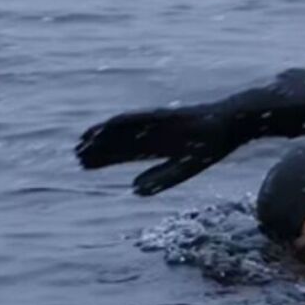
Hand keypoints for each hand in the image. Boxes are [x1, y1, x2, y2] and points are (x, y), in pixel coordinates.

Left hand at [76, 103, 235, 195]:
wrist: (229, 125)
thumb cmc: (211, 147)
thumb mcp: (184, 168)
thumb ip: (160, 178)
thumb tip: (133, 190)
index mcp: (157, 148)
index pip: (123, 154)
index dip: (103, 160)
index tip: (83, 165)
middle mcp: (151, 135)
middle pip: (118, 142)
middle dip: (98, 150)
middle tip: (76, 156)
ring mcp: (154, 124)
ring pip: (121, 131)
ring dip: (101, 136)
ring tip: (81, 143)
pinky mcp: (160, 114)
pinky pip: (134, 119)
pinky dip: (117, 124)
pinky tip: (102, 129)